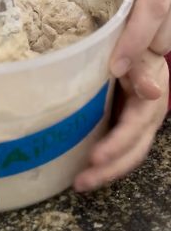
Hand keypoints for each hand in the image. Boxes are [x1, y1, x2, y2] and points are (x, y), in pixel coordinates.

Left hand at [74, 50, 168, 191]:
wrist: (141, 47)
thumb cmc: (138, 46)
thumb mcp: (141, 52)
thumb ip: (143, 69)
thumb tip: (151, 92)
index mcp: (150, 103)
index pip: (134, 130)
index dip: (116, 145)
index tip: (95, 157)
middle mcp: (147, 119)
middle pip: (132, 153)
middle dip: (108, 170)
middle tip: (80, 182)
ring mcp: (138, 125)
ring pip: (126, 156)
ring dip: (104, 172)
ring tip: (79, 184)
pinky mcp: (126, 125)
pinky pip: (118, 149)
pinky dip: (104, 162)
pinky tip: (84, 168)